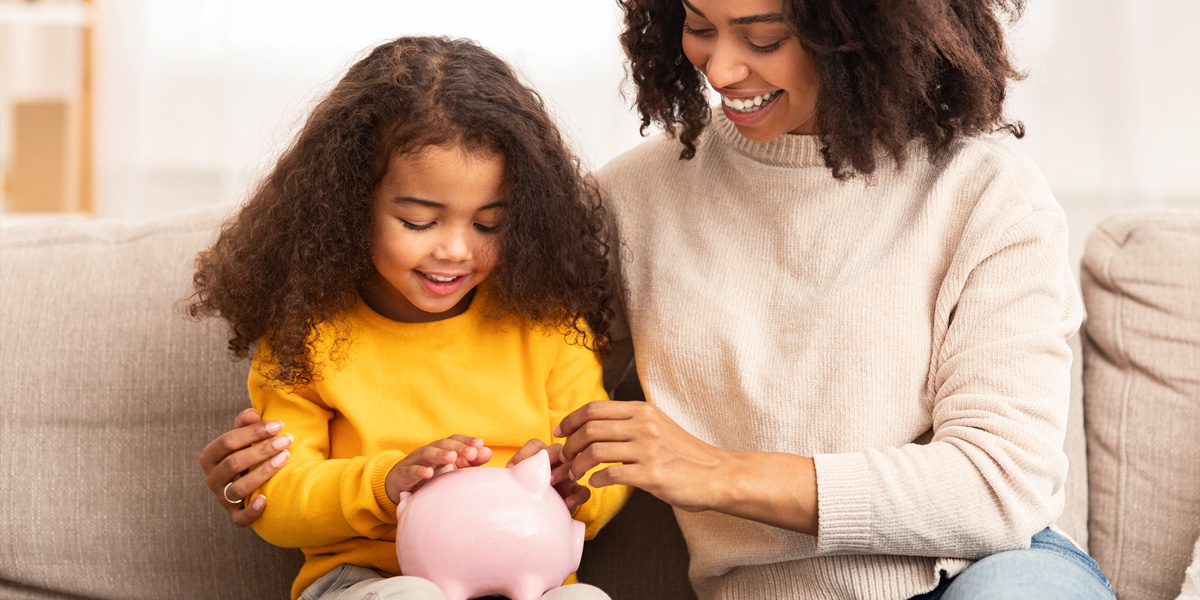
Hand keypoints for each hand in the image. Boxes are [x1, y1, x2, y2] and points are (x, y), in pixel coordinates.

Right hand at [200, 408, 292, 526]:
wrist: (251, 480)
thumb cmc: (248, 453)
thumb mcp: (245, 437)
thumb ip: (246, 424)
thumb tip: (252, 413)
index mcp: (210, 457)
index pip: (228, 442)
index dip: (253, 432)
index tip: (279, 425)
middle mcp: (212, 478)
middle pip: (234, 463)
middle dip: (263, 449)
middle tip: (287, 440)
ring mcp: (222, 498)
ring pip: (238, 488)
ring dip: (263, 472)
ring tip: (285, 458)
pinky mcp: (234, 515)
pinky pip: (239, 518)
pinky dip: (251, 511)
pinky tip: (266, 499)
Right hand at [385, 436, 492, 503]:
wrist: (399, 485)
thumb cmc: (430, 475)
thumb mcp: (452, 469)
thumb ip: (470, 461)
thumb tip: (487, 451)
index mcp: (441, 449)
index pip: (455, 440)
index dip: (467, 440)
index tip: (480, 444)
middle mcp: (429, 451)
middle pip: (444, 444)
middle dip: (458, 447)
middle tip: (472, 452)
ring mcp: (415, 461)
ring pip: (428, 453)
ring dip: (440, 454)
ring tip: (452, 457)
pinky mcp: (404, 473)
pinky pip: (411, 470)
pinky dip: (419, 471)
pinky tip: (428, 473)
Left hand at [508, 439, 590, 511]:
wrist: (546, 518)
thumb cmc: (526, 496)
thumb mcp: (514, 485)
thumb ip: (505, 480)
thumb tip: (481, 479)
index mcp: (540, 457)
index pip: (536, 445)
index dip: (524, 453)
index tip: (510, 467)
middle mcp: (556, 462)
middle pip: (556, 449)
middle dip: (546, 458)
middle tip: (536, 471)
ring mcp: (569, 475)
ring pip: (572, 464)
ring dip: (562, 472)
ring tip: (551, 483)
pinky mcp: (578, 492)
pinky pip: (584, 490)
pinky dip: (577, 496)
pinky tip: (567, 504)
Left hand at [558, 401, 819, 533]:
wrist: (718, 474)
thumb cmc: (686, 455)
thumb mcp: (658, 427)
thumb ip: (631, 424)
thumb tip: (598, 428)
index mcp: (643, 410)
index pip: (595, 407)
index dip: (571, 419)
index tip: (560, 431)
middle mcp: (644, 425)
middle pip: (590, 427)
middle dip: (569, 444)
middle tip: (564, 457)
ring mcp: (648, 449)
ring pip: (596, 450)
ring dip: (578, 463)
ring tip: (574, 473)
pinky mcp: (652, 474)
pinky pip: (611, 474)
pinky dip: (596, 479)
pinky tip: (595, 483)